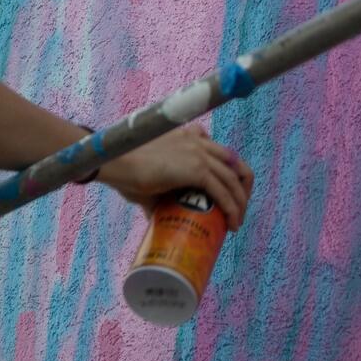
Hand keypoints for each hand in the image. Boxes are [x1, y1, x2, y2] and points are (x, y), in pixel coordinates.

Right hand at [94, 126, 253, 227]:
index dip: (231, 173)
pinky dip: (232, 209)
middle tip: (238, 208)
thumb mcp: (150, 178)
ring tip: (236, 222)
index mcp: (189, 136)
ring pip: (233, 180)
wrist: (118, 163)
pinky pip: (223, 192)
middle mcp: (198, 140)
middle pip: (236, 163)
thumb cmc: (125, 171)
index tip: (229, 192)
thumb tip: (157, 218)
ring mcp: (199, 153)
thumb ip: (157, 194)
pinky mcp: (197, 169)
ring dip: (240, 203)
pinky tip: (231, 223)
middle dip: (243, 187)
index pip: (221, 151)